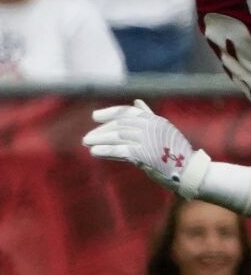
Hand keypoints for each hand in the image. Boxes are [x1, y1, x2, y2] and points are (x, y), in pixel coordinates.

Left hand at [84, 100, 204, 192]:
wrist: (188, 172)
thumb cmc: (175, 153)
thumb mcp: (163, 131)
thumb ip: (149, 117)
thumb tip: (137, 102)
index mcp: (155, 120)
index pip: (128, 112)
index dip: (110, 113)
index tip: (95, 116)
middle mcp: (152, 127)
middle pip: (120, 126)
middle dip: (102, 131)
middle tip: (87, 138)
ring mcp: (148, 140)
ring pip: (118, 137)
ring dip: (100, 140)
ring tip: (87, 144)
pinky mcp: (145, 154)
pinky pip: (120, 150)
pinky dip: (105, 150)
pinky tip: (94, 152)